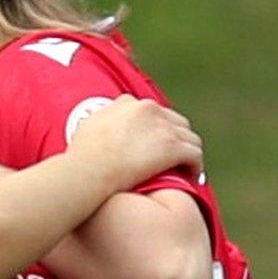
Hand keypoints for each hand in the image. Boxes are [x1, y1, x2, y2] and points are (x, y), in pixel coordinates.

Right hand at [66, 96, 201, 189]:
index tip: (152, 140)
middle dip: (176, 136)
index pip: (151, 110)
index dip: (154, 126)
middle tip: (172, 154)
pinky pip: (195, 155)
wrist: (87, 171)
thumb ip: (102, 118)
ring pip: (189, 137)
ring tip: (185, 165)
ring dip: (188, 151)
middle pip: (175, 121)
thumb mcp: (87, 126)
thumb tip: (103, 123)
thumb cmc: (82, 156)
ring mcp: (163, 129)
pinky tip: (192, 175)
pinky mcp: (174, 148)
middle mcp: (149, 110)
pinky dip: (195, 165)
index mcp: (129, 104)